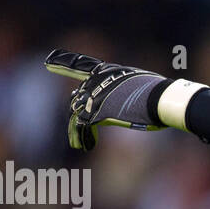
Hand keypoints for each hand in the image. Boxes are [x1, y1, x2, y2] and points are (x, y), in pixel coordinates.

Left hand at [44, 49, 168, 150]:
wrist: (160, 99)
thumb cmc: (161, 95)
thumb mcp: (144, 87)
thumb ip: (131, 90)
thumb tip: (138, 100)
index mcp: (109, 72)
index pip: (81, 65)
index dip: (63, 63)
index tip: (48, 62)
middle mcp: (97, 81)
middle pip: (79, 96)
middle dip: (77, 112)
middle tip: (77, 129)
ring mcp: (95, 95)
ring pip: (76, 112)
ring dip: (76, 130)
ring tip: (77, 143)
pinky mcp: (96, 111)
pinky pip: (80, 126)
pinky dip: (81, 137)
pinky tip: (86, 146)